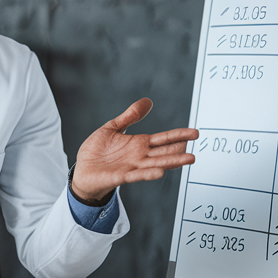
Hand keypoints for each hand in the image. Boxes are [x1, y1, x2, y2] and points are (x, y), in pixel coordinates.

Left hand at [71, 98, 198, 202]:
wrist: (82, 170)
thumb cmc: (96, 151)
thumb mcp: (112, 128)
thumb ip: (129, 116)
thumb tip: (147, 101)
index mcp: (139, 143)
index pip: (163, 138)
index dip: (178, 135)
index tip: (195, 133)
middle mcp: (139, 156)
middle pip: (164, 152)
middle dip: (179, 151)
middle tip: (195, 150)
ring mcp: (132, 167)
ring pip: (155, 164)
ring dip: (171, 162)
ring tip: (188, 159)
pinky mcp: (121, 176)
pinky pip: (137, 175)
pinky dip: (148, 174)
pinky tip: (159, 172)